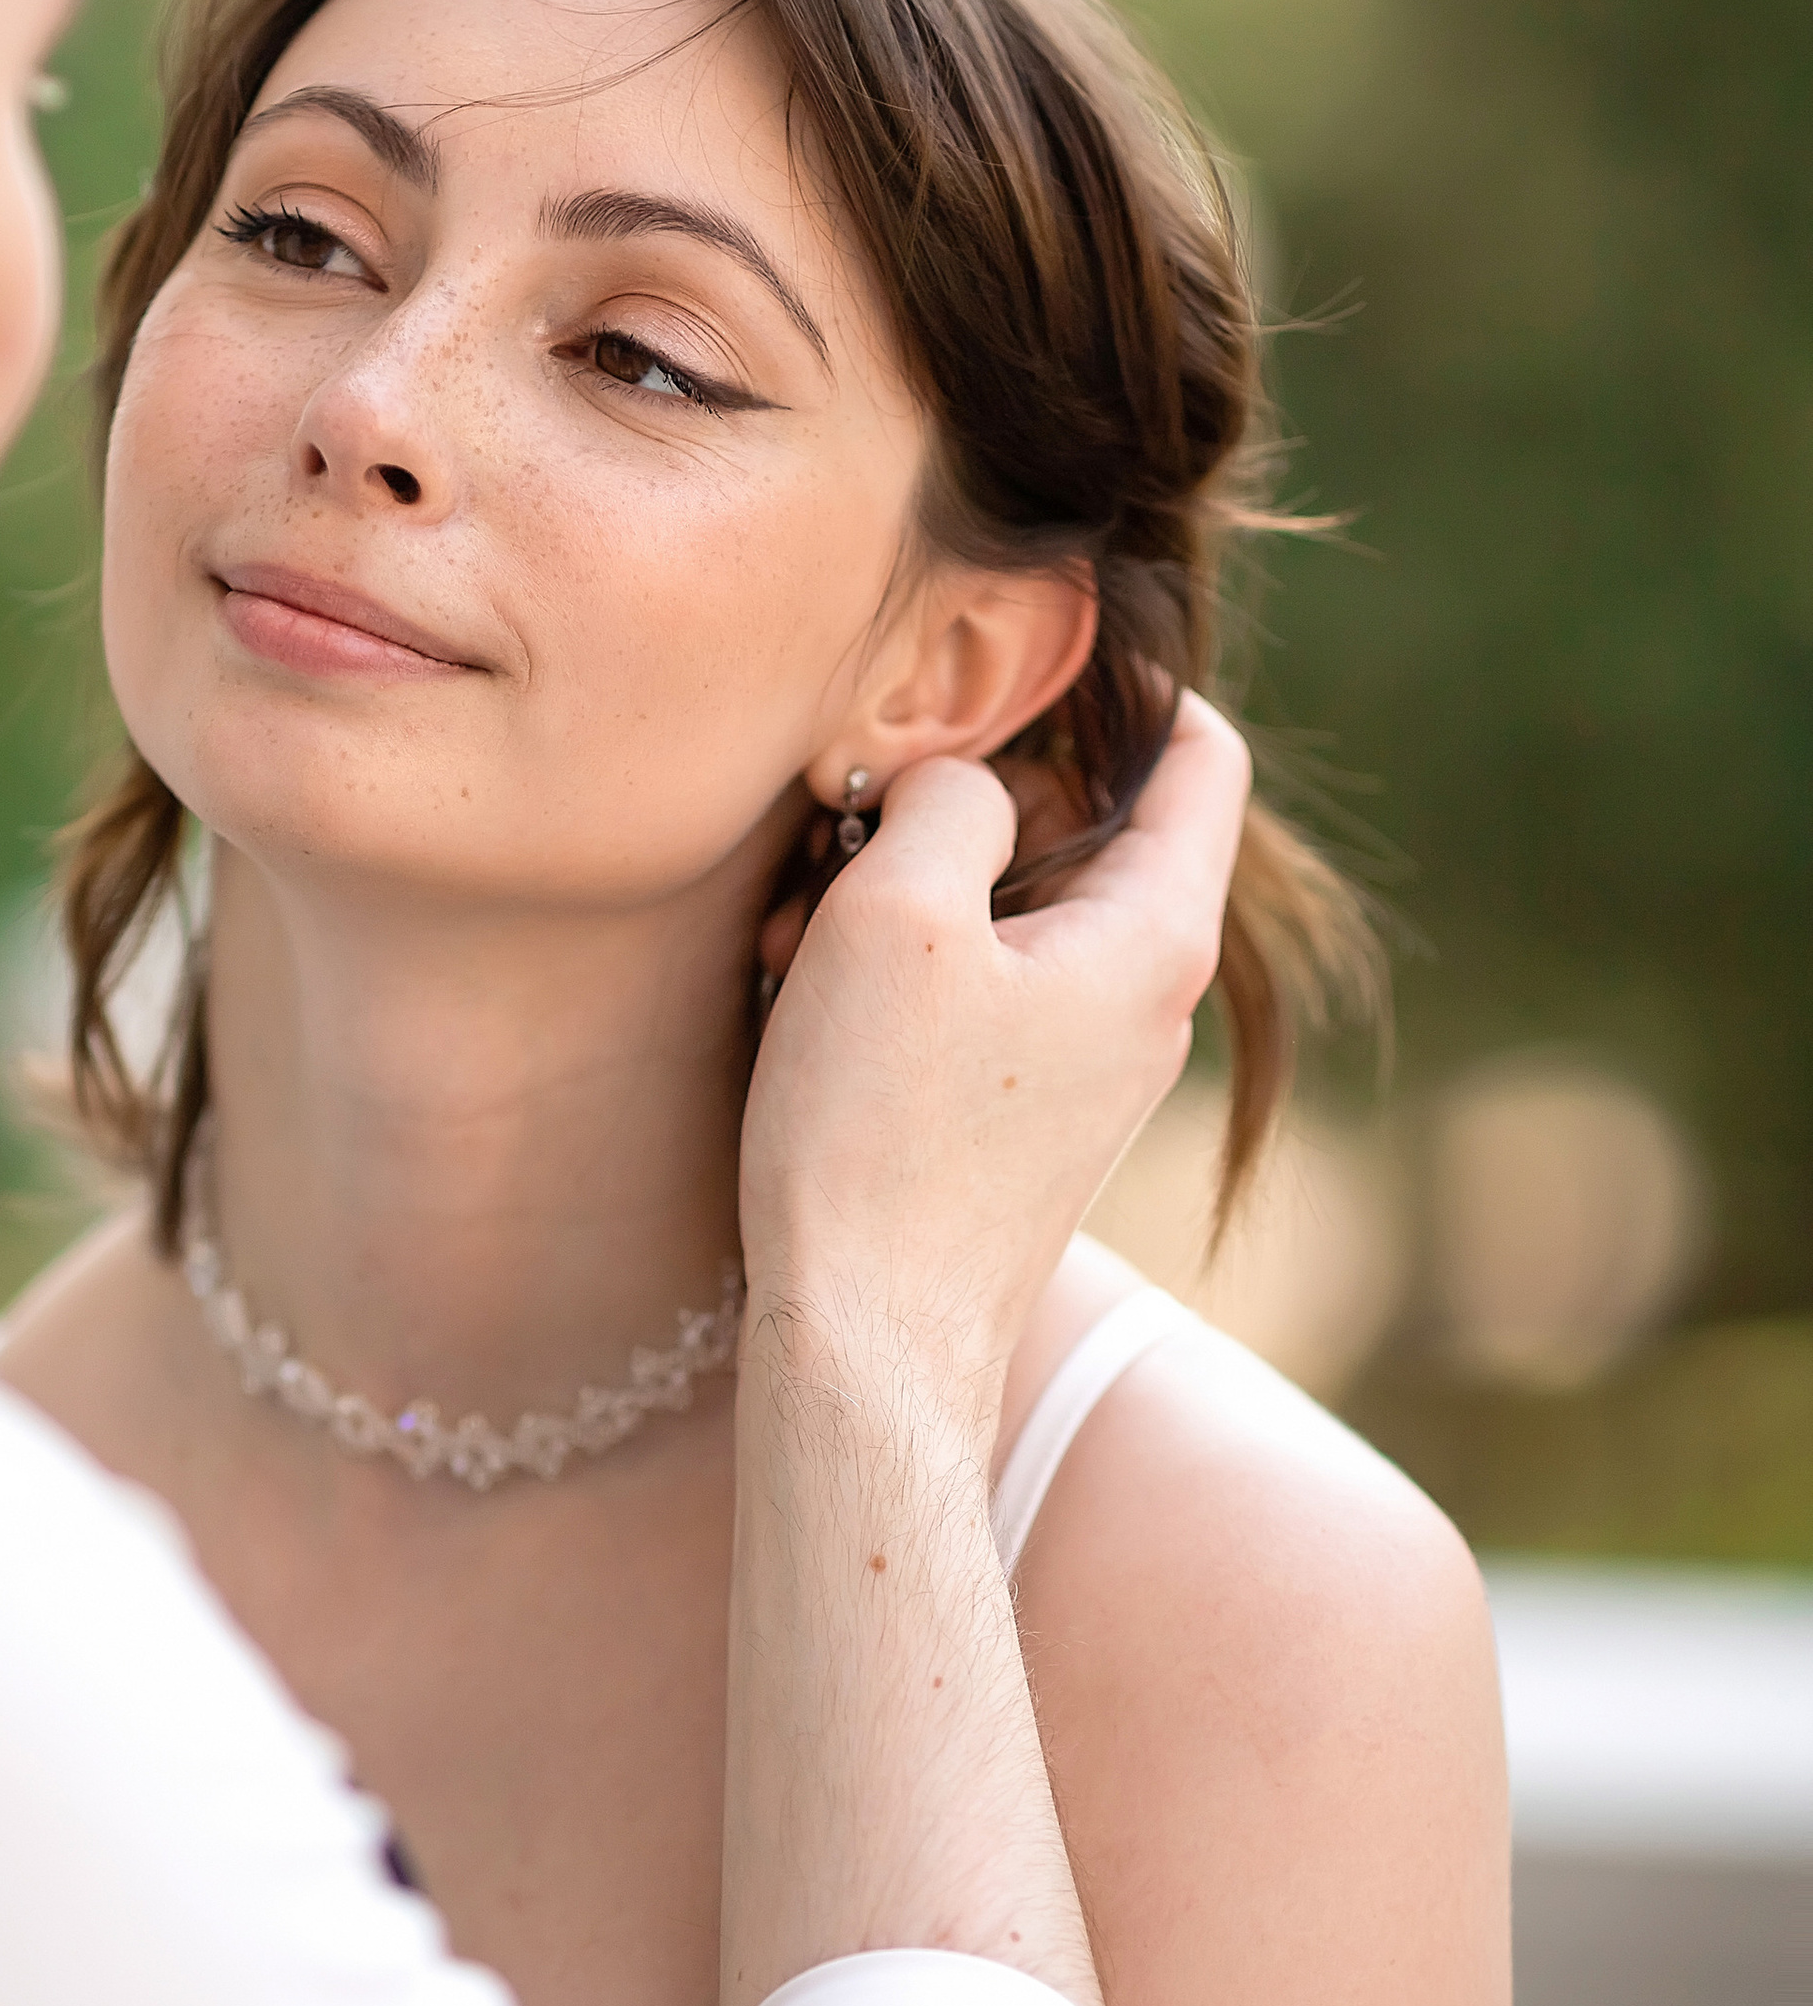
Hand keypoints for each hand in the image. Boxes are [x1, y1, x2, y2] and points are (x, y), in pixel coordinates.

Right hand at [739, 694, 1250, 1390]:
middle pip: (1085, 825)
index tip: (1008, 662)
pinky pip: (981, 989)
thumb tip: (959, 781)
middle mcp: (1149, 999)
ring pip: (1014, 909)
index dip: (1122, 683)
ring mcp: (1091, 1063)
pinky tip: (807, 993)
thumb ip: (946, 797)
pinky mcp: (1026, 1114)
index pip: (1201, 752)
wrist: (866, 1343)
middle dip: (965, 800)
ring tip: (803, 925)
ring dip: (910, 889)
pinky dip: (902, 967)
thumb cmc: (880, 1131)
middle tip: (851, 815)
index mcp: (1156, 935)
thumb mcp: (899, 915)